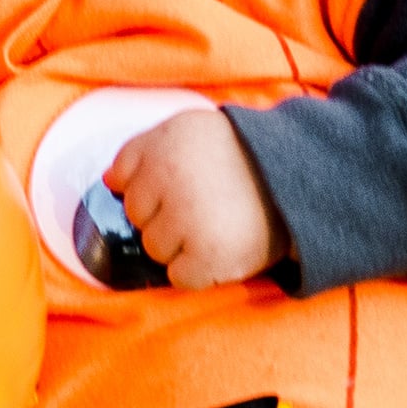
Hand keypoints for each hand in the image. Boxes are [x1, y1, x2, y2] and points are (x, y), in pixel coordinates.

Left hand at [103, 109, 286, 289]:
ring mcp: (188, 224)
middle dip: (163, 214)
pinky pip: (179, 277)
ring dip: (179, 244)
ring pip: (155, 249)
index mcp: (163, 150)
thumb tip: (109, 181)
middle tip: (201, 204)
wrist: (298, 180)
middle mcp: (170, 185)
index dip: (150, 186)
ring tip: (213, 225)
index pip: (123, 181)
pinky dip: (197, 270)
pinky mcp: (208, 258)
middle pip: (138, 217)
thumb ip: (141, 150)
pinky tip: (219, 248)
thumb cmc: (238, 155)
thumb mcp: (186, 130)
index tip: (179, 183)